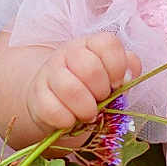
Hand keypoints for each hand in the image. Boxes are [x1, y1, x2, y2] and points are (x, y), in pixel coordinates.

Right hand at [25, 33, 141, 134]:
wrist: (55, 98)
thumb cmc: (91, 86)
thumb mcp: (111, 75)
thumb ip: (127, 70)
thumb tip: (129, 76)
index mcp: (91, 44)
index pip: (107, 44)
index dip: (118, 66)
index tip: (118, 83)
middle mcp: (68, 53)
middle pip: (89, 68)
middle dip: (101, 91)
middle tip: (102, 99)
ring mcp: (49, 72)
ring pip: (69, 88)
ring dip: (85, 108)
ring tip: (89, 114)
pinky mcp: (37, 95)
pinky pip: (51, 109)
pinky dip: (66, 120)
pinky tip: (71, 121)